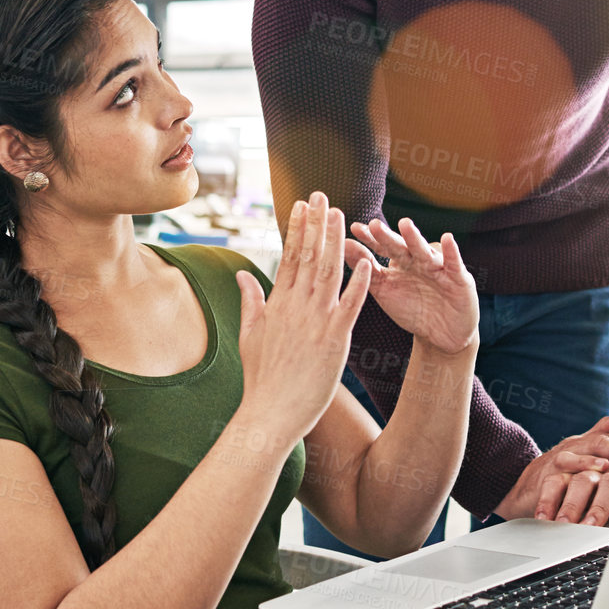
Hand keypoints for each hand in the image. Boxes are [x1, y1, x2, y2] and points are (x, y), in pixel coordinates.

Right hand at [235, 192, 372, 444]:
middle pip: (309, 256)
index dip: (297, 228)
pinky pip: (350, 306)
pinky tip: (365, 261)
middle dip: (316, 223)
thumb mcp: (248, 335)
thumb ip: (250, 301)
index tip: (302, 205)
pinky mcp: (335, 339)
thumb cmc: (260, 379)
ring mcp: (316, 321)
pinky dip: (358, 283)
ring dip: (335, 241)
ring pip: (328, 273)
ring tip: (340, 214)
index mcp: (278, 304)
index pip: (289, 256)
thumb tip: (242, 274)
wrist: (269, 414)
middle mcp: (296, 307)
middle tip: (322, 194)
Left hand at [347, 217, 477, 356]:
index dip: (370, 239)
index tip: (354, 229)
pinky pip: (453, 263)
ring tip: (404, 225)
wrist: (443, 335)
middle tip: (374, 225)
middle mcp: (418, 260)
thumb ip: (367, 271)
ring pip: (424, 251)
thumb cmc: (413, 310)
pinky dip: (451, 252)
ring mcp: (438, 267)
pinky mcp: (459, 278)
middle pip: (401, 247)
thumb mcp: (386, 291)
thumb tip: (343, 245)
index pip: (383, 247)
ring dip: (414, 238)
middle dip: (387, 237)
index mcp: (401, 262)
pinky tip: (446, 239)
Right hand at [494, 413, 608, 525]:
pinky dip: (576, 474)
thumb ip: (607, 434)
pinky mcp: (545, 476)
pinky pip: (557, 477)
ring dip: (595, 461)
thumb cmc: (561, 472)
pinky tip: (592, 474)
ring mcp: (560, 459)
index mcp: (590, 442)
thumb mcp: (586, 452)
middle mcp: (577, 446)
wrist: (525, 487)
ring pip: (581, 454)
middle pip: (603, 443)